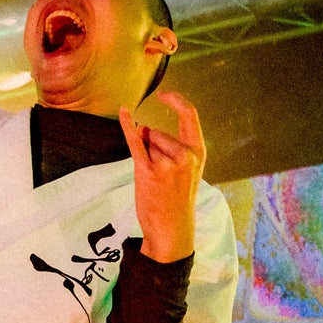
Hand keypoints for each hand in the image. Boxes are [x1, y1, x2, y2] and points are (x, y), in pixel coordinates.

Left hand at [117, 89, 204, 262]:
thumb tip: (142, 128)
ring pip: (146, 144)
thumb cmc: (177, 200)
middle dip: (151, 147)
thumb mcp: (184, 171)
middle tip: (159, 176)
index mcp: (198, 152)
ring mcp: (168, 162)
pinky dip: (127, 126)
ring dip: (145, 157)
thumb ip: (167, 147)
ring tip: (154, 181)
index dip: (175, 100)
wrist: (172, 228)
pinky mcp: (149, 171)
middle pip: (158, 133)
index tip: (163, 94)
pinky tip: (124, 112)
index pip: (189, 114)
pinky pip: (135, 143)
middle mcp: (185, 154)